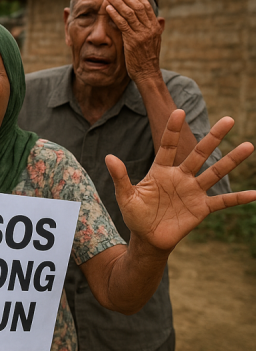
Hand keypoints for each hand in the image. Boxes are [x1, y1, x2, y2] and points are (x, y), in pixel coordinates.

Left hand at [104, 0, 163, 82]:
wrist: (148, 73)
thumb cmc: (148, 58)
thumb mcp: (155, 41)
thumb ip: (155, 29)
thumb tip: (160, 18)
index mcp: (155, 27)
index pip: (146, 6)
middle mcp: (150, 29)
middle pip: (138, 6)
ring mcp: (142, 35)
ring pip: (129, 13)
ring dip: (118, 2)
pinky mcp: (132, 41)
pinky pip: (122, 24)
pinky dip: (115, 14)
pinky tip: (108, 9)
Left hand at [107, 109, 255, 252]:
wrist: (148, 238)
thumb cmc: (136, 215)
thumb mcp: (125, 196)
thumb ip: (120, 177)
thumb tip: (108, 157)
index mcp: (161, 171)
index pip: (168, 146)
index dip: (173, 130)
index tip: (178, 111)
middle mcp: (180, 177)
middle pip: (199, 153)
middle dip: (213, 137)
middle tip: (228, 119)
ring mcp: (193, 191)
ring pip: (215, 172)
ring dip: (231, 160)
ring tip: (248, 145)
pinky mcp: (201, 208)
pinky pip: (223, 201)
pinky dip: (238, 198)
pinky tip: (255, 193)